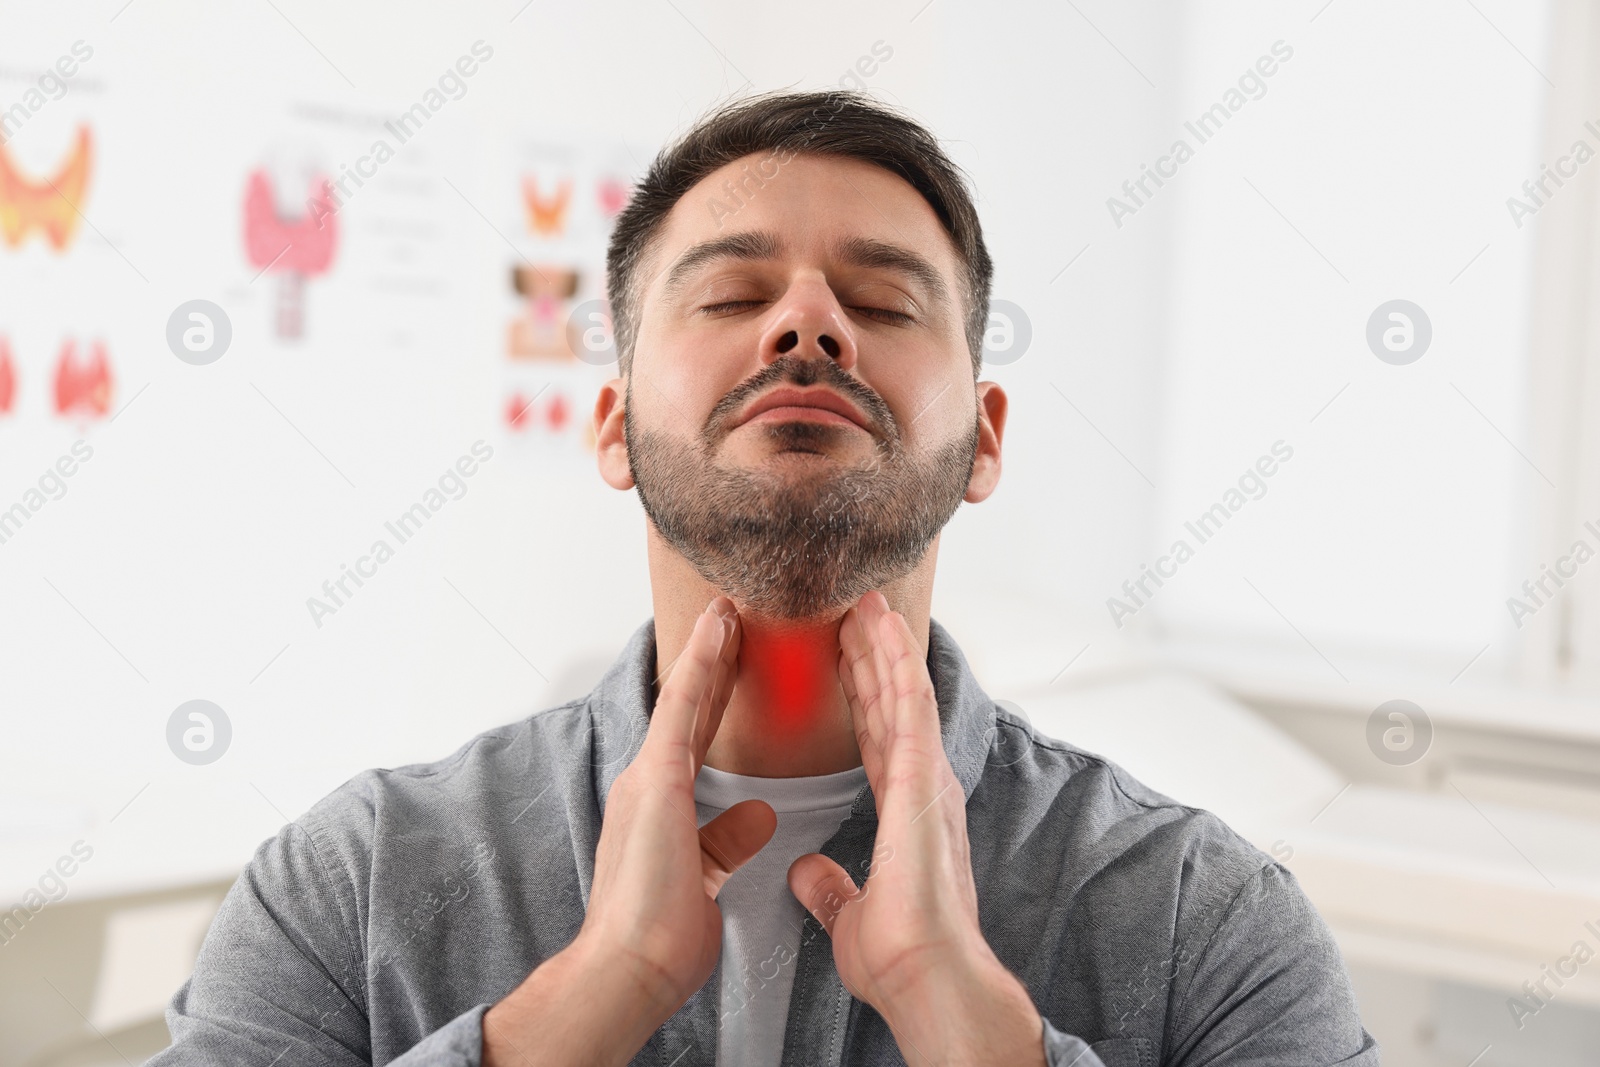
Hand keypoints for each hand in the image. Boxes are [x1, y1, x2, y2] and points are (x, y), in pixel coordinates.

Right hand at [483, 596, 776, 1065]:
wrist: (628, 968)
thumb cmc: (660, 938)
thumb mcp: (706, 876)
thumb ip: (726, 839)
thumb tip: (758, 815)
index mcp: (661, 806)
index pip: (694, 736)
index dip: (712, 694)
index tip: (730, 657)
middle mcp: (648, 783)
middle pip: (688, 708)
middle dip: (709, 661)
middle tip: (729, 616)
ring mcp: (648, 778)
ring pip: (685, 698)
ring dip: (706, 650)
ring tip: (727, 608)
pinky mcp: (657, 783)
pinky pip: (684, 710)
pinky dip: (701, 666)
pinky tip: (718, 631)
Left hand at [786, 591, 1043, 1065]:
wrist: (925, 973)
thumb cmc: (899, 955)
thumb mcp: (848, 913)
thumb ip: (831, 886)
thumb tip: (807, 875)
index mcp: (905, 814)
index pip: (876, 740)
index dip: (862, 699)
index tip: (848, 664)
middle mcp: (922, 787)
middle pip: (890, 707)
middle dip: (872, 659)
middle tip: (856, 614)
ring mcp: (927, 778)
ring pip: (903, 694)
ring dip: (885, 646)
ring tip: (868, 602)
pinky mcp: (925, 777)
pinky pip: (910, 705)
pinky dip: (897, 661)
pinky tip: (885, 626)